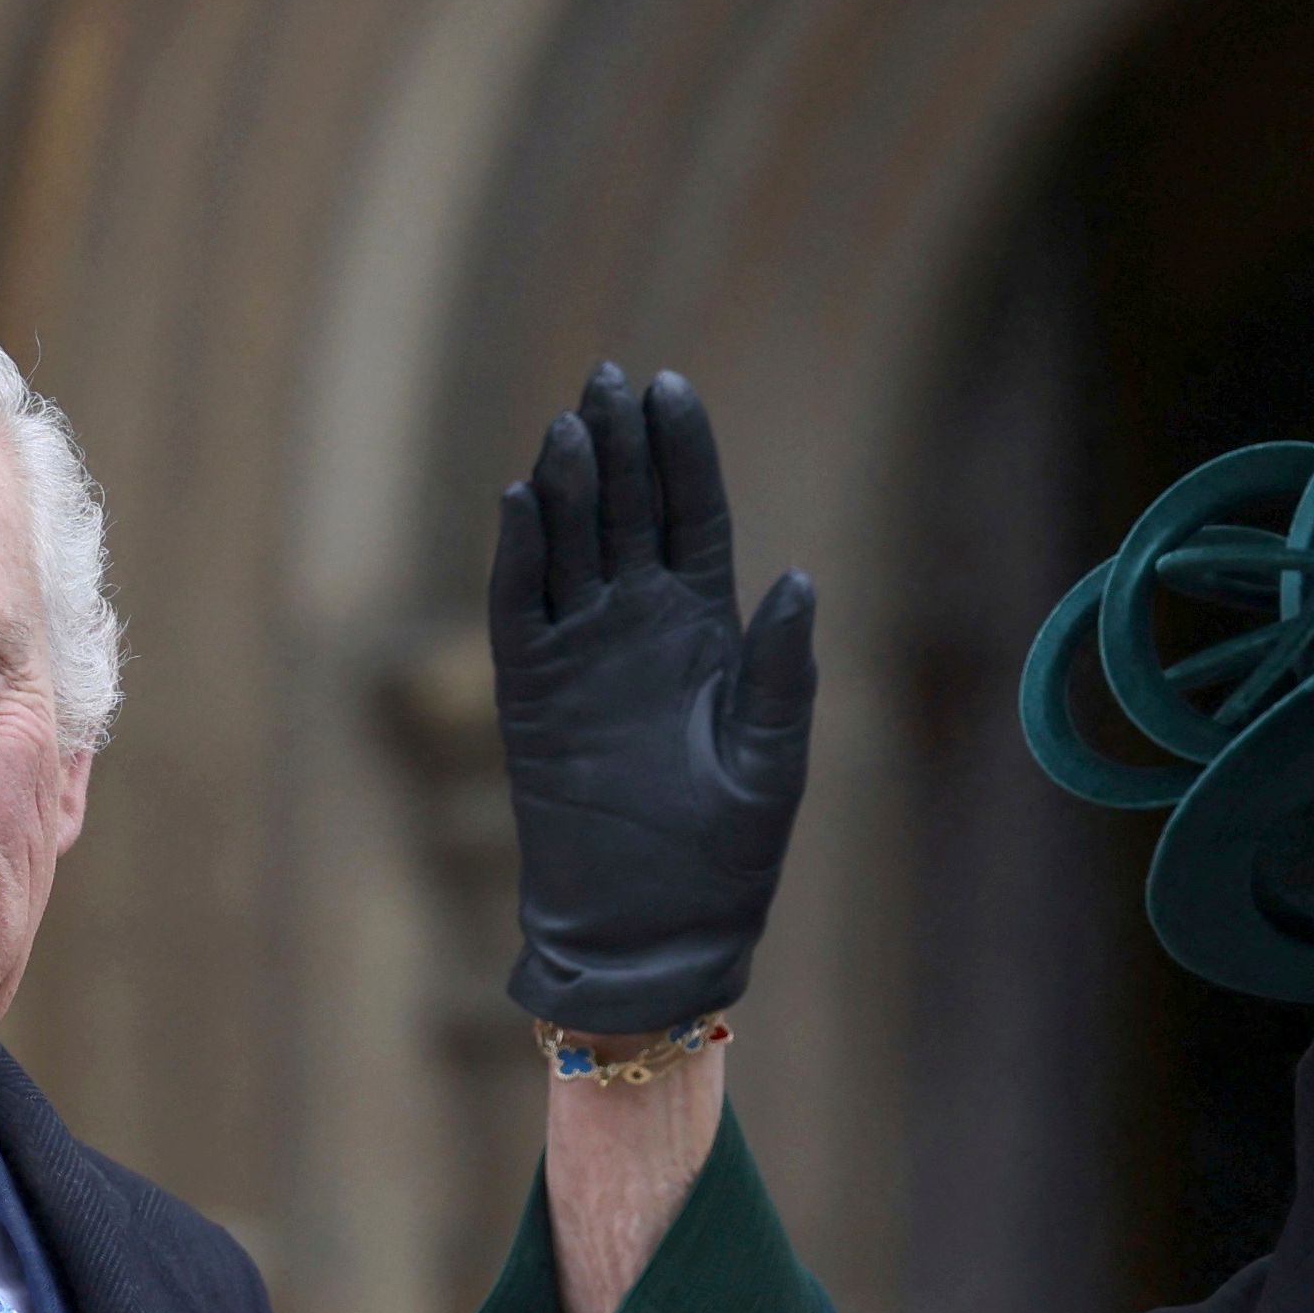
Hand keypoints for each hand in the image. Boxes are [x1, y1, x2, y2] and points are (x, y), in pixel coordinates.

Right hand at [487, 363, 816, 1032]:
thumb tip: (795, 578)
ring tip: (573, 423)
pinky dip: (519, 554)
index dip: (682, 453)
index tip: (672, 388)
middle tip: (610, 376)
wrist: (656, 936)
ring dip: (570, 483)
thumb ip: (780, 669)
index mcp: (703, 631)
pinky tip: (525, 496)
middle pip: (626, 511)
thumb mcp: (772, 761)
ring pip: (569, 545)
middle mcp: (637, 629)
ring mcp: (579, 657)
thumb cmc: (727, 858)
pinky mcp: (529, 695)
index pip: (692, 516)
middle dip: (620, 444)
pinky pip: (518, 608)